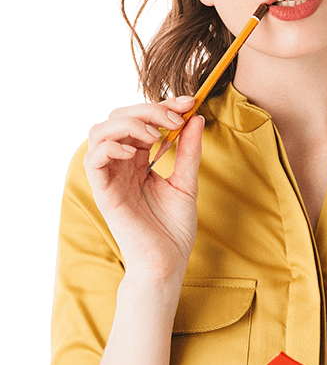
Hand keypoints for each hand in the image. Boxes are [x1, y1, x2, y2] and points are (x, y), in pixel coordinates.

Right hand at [84, 97, 202, 285]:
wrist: (168, 262)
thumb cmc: (174, 229)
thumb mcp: (186, 183)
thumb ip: (188, 151)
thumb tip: (196, 118)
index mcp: (140, 160)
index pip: (143, 121)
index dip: (163, 106)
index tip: (190, 102)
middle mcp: (122, 164)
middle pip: (119, 118)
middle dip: (148, 110)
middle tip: (175, 117)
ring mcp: (111, 177)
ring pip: (100, 131)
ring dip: (127, 124)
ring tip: (154, 134)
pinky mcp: (103, 193)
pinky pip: (93, 160)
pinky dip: (110, 147)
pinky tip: (133, 151)